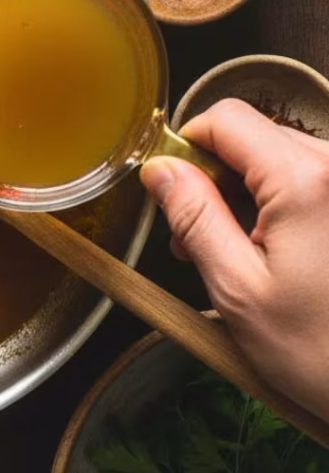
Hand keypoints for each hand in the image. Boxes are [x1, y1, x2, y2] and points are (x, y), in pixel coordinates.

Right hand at [140, 98, 328, 424]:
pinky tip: (274, 254)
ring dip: (248, 196)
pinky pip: (310, 181)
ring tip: (237, 256)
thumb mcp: (238, 289)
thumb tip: (159, 170)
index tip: (170, 192)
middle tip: (199, 242)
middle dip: (215, 178)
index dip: (186, 147)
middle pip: (253, 136)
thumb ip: (194, 218)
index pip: (226, 119)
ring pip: (280, 158)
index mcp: (306, 181)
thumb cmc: (324, 353)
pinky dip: (281, 207)